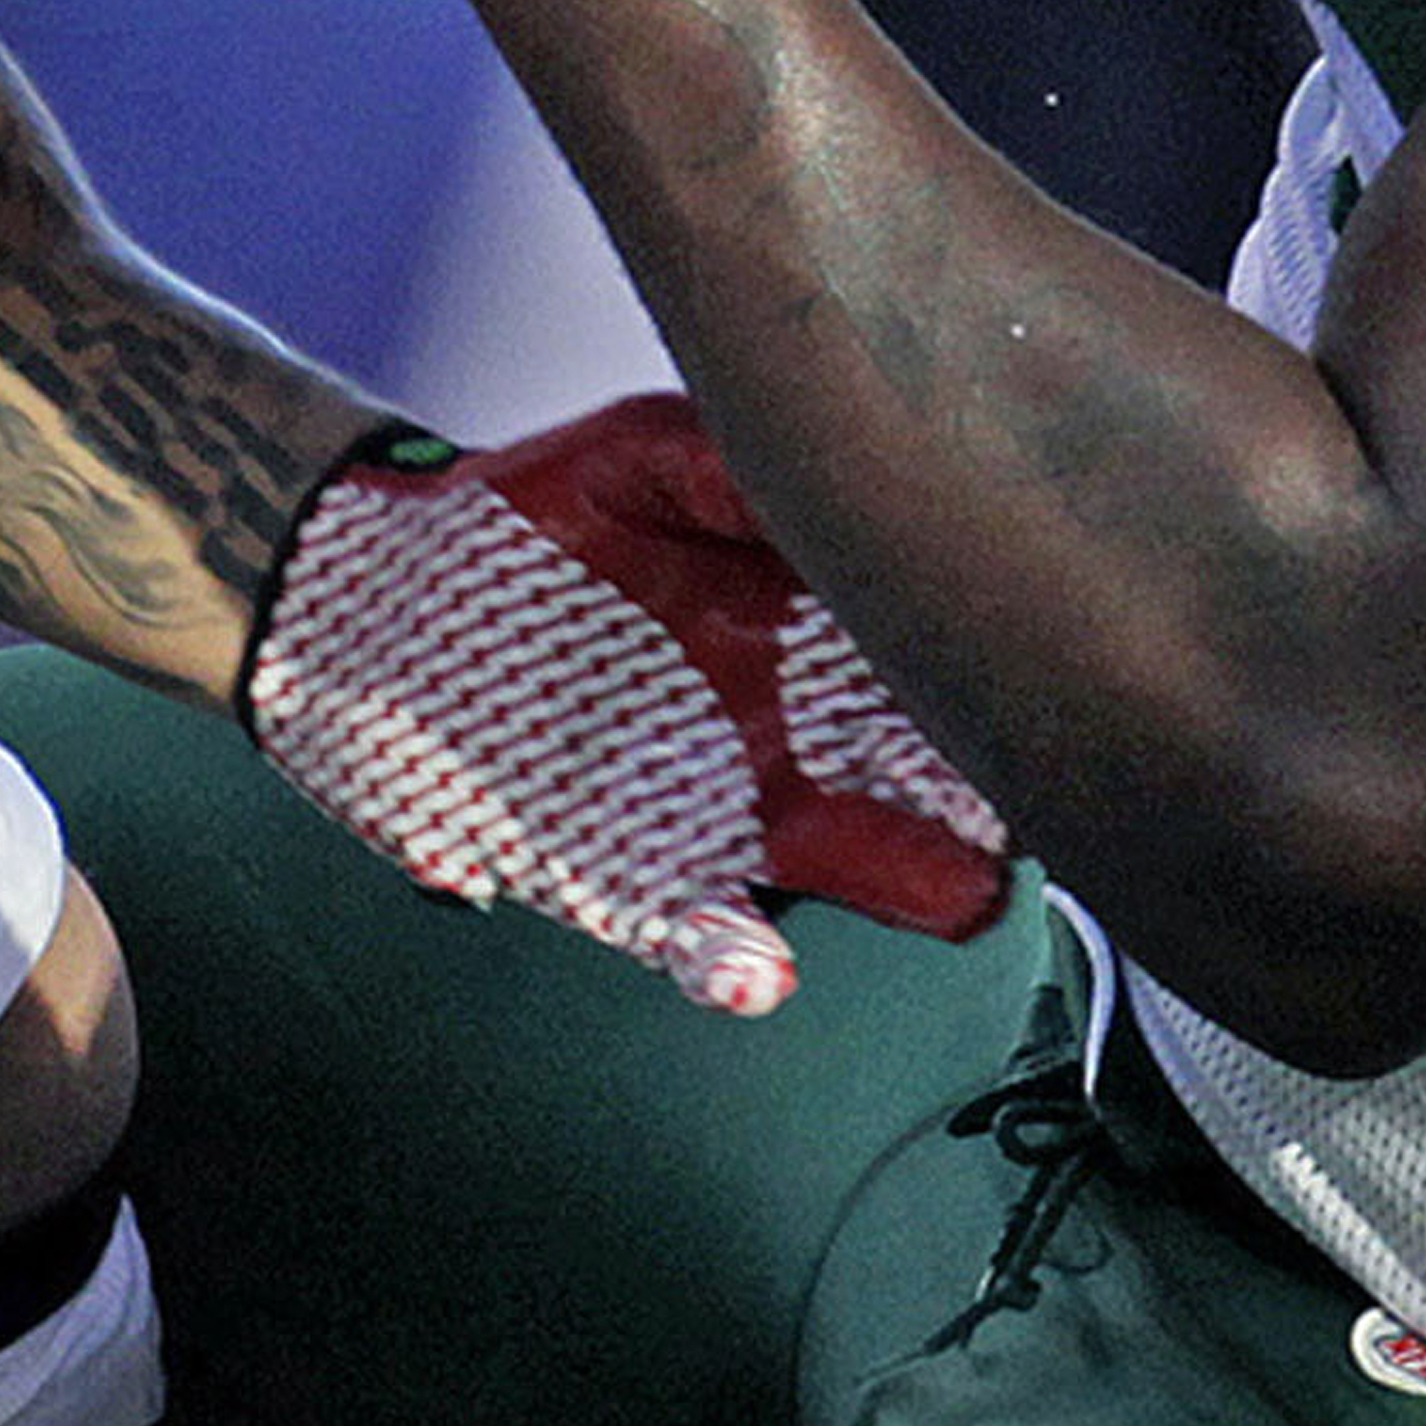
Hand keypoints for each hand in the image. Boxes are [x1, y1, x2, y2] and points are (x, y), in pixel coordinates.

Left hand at [245, 391, 1009, 1014]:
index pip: (940, 645)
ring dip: (915, 886)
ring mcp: (724, 814)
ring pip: (856, 867)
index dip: (999, 655)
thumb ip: (733, 466)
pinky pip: (704, 939)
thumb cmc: (519, 518)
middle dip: (1002, 785)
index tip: (1054, 657)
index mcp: (814, 622)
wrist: (371, 606)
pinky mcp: (629, 884)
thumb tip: (828, 472)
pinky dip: (736, 964)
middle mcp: (798, 726)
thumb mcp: (635, 457)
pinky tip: (755, 969)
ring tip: (960, 892)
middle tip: (1049, 784)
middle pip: (939, 768)